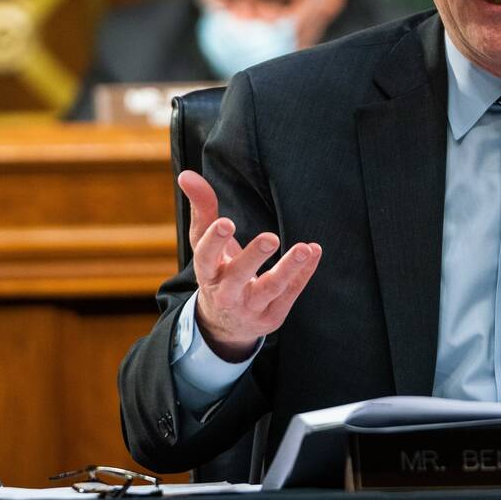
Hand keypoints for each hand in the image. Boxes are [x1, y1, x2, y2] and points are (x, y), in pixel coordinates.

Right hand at [177, 170, 321, 361]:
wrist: (225, 325)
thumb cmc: (217, 271)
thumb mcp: (205, 244)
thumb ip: (202, 209)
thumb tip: (187, 174)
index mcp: (207, 273)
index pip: (205, 257)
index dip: (215, 241)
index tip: (226, 222)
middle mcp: (226, 293)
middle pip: (237, 277)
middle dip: (253, 258)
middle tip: (270, 238)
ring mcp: (250, 307)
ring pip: (270, 289)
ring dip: (288, 269)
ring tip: (303, 248)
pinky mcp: (272, 315)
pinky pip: (290, 294)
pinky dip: (303, 274)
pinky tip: (314, 252)